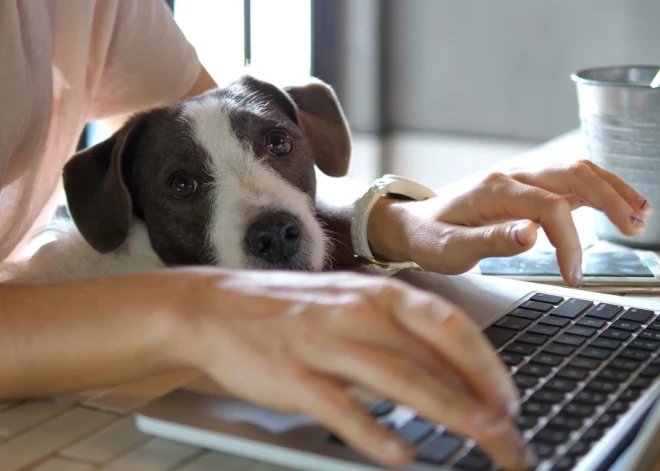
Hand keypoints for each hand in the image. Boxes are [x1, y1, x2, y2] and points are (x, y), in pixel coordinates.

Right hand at [172, 269, 535, 469]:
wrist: (216, 307)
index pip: (448, 325)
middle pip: (433, 356)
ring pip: (398, 377)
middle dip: (480, 397)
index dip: (486, 364)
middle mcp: (357, 312)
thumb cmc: (291, 308)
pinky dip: (373, 431)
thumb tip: (448, 372)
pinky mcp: (292, 373)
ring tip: (478, 437)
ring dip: (445, 410)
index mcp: (376, 293)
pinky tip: (399, 453)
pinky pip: (340, 406)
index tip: (508, 398)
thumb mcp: (349, 305)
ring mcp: (324, 341)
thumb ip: (396, 334)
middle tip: (509, 434)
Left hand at [368, 160, 653, 285]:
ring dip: (610, 188)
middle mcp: (512, 177)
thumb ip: (490, 241)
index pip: (549, 207)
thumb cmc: (430, 238)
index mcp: (494, 191)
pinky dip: (597, 190)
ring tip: (639, 215)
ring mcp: (520, 178)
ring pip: (576, 171)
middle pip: (572, 174)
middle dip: (609, 199)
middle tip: (634, 228)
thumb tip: (532, 235)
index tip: (573, 274)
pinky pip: (568, 181)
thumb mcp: (450, 249)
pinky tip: (617, 206)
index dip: (569, 241)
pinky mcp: (525, 188)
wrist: (413, 224)